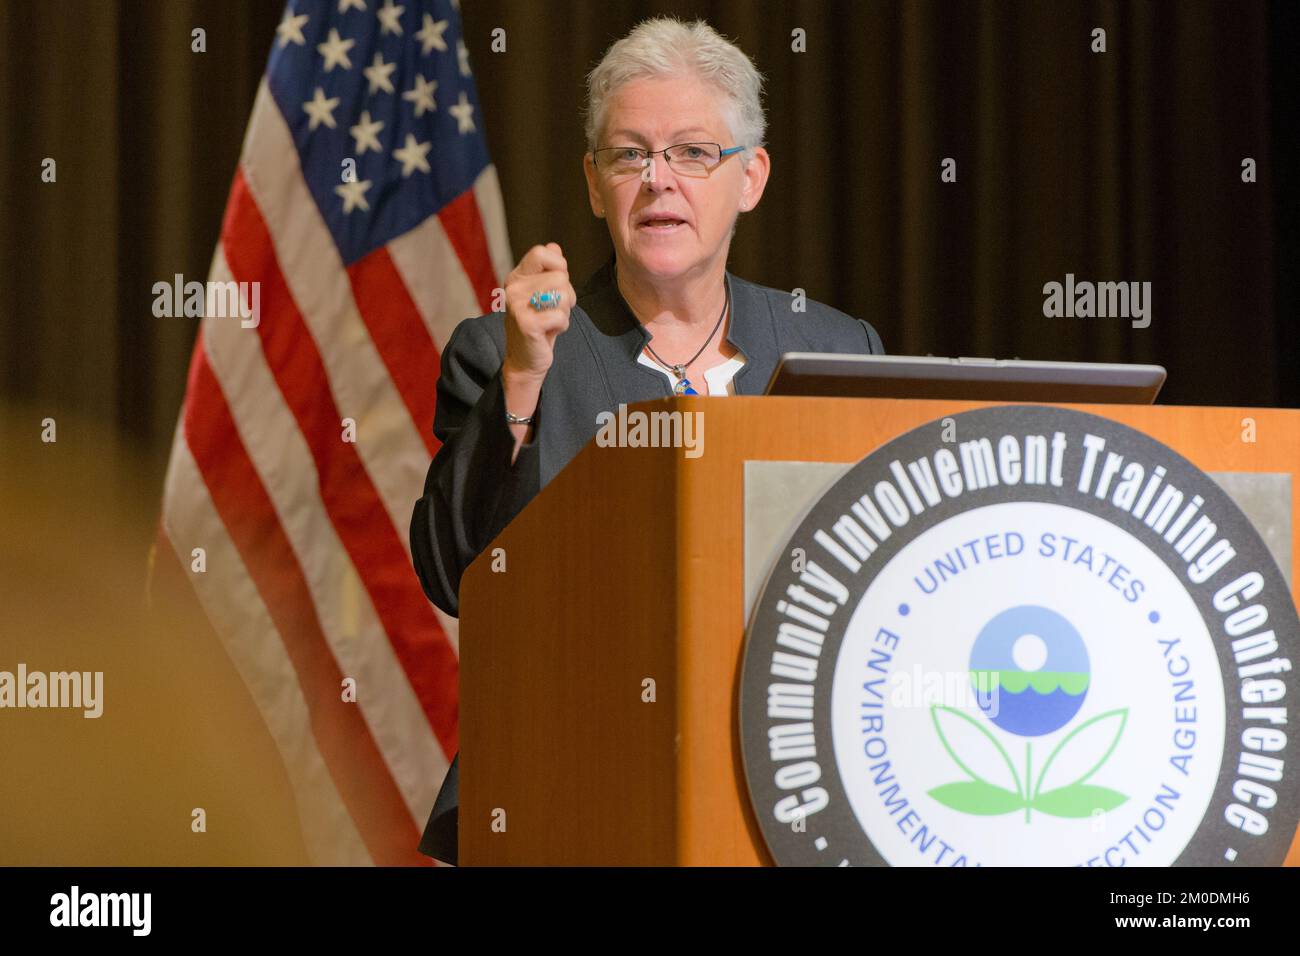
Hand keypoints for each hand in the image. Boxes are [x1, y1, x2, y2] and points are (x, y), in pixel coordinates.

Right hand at [501, 242, 574, 382]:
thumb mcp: (544, 293)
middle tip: (553, 309)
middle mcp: (513, 287)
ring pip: (564, 295)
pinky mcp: (526, 323)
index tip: (558, 283)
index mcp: (517, 276)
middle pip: (560, 276)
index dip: (559, 265)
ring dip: (565, 311)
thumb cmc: (538, 324)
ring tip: (550, 320)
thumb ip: (549, 270)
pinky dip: (562, 326)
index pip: (542, 252)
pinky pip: (561, 316)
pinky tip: (549, 331)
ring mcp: (517, 305)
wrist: (525, 359)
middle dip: (567, 295)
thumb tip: (554, 246)